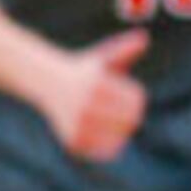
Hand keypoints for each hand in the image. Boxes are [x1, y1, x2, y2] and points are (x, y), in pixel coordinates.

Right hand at [37, 28, 151, 161]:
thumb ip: (125, 49)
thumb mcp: (103, 57)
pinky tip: (102, 134)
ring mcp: (78, 124)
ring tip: (112, 122)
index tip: (128, 96)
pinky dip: (108, 146)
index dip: (135, 98)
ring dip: (119, 131)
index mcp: (97, 84)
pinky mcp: (73, 139)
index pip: (136, 100)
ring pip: (119, 138)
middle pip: (130, 120)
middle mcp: (86, 104)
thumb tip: (144, 38)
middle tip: (123, 113)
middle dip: (130, 116)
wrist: (46, 81)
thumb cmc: (83, 69)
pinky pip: (104, 151)